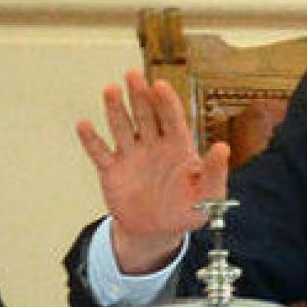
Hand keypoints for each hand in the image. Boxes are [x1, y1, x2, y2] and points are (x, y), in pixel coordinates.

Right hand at [76, 70, 229, 273]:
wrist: (159, 231)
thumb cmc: (189, 210)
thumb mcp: (209, 194)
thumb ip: (215, 172)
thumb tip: (223, 148)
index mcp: (179, 147)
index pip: (173, 119)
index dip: (166, 102)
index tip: (160, 85)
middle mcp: (154, 145)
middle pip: (146, 115)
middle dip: (140, 95)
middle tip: (133, 74)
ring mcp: (132, 156)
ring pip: (122, 127)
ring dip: (116, 109)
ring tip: (111, 89)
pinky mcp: (112, 171)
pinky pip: (100, 153)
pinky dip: (92, 140)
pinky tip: (84, 124)